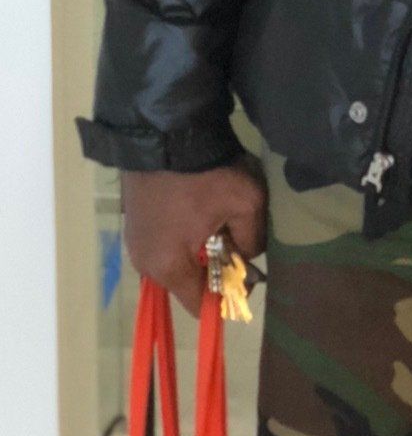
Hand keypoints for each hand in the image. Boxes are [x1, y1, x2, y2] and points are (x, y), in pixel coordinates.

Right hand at [122, 159, 267, 313]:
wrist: (164, 130)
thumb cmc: (205, 174)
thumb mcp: (245, 204)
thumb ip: (253, 240)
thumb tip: (249, 255)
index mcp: (168, 268)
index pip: (199, 304)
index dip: (228, 294)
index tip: (247, 273)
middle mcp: (145, 262)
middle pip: (187, 281)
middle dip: (214, 267)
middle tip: (236, 238)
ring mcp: (135, 239)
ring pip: (176, 259)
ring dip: (199, 247)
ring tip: (218, 219)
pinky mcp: (135, 218)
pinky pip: (164, 239)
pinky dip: (183, 232)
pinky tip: (198, 207)